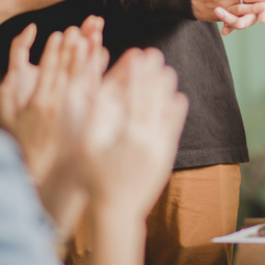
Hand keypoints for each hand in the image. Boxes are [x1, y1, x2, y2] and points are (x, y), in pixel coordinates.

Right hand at [0, 24, 87, 184]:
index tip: (58, 35)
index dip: (53, 52)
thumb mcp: (7, 118)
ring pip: (84, 76)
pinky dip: (99, 70)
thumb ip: (7, 92)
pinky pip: (95, 87)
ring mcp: (75, 110)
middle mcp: (60, 105)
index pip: (48, 72)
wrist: (43, 172)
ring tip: (94, 33)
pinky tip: (103, 54)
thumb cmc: (22, 143)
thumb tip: (12, 69)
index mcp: (40, 104)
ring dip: (89, 53)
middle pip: (68, 69)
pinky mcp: (86, 114)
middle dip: (74, 46)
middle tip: (80, 26)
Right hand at [72, 48, 187, 217]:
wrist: (116, 211)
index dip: (136, 73)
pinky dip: (176, 112)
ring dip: (166, 89)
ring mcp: (160, 148)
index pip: (134, 96)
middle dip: (153, 74)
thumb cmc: (93, 178)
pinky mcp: (166, 157)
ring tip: (167, 69)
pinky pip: (174, 129)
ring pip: (166, 112)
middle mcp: (148, 140)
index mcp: (127, 135)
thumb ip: (94, 118)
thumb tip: (97, 90)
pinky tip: (178, 97)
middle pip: (153, 99)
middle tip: (155, 53)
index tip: (137, 54)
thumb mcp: (85, 147)